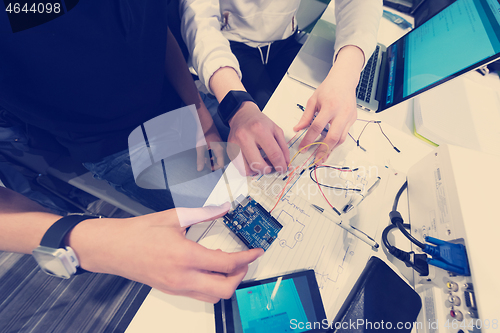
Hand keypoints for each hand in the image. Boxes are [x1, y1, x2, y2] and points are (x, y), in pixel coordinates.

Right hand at [68, 204, 263, 302]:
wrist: (112, 248)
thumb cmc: (138, 233)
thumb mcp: (174, 217)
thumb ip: (204, 213)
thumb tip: (223, 208)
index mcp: (185, 256)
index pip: (226, 264)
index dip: (246, 258)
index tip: (256, 251)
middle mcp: (183, 277)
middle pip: (224, 290)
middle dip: (240, 276)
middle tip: (244, 260)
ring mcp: (177, 287)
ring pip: (213, 297)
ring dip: (226, 282)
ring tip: (228, 263)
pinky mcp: (172, 290)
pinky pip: (199, 294)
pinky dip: (211, 284)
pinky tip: (209, 266)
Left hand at [196, 125, 225, 171]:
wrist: (205, 123)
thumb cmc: (203, 134)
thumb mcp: (200, 148)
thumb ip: (200, 159)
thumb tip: (200, 169)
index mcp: (220, 150)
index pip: (220, 165)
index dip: (213, 167)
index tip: (205, 163)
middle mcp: (223, 149)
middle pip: (220, 162)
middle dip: (212, 163)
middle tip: (203, 159)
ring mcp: (223, 146)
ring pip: (219, 158)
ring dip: (212, 159)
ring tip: (204, 155)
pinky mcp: (221, 145)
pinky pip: (219, 153)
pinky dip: (213, 155)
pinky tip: (207, 152)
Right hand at [227, 102, 289, 174]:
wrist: (242, 114)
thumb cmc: (259, 122)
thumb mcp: (276, 130)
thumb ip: (283, 147)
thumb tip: (286, 163)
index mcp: (259, 129)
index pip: (273, 153)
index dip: (280, 164)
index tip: (282, 169)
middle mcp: (245, 137)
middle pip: (258, 164)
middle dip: (268, 170)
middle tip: (272, 167)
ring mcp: (235, 144)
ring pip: (247, 169)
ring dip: (258, 171)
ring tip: (262, 164)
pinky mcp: (230, 150)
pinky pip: (240, 168)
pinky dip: (249, 169)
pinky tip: (254, 162)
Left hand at [293, 46, 363, 161]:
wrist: (344, 81)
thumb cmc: (328, 89)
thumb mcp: (313, 100)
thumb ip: (306, 117)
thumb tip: (297, 129)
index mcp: (329, 107)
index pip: (317, 127)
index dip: (309, 139)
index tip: (302, 147)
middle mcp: (341, 113)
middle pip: (332, 137)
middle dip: (323, 150)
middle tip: (316, 160)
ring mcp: (349, 117)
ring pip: (341, 139)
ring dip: (331, 149)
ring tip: (322, 157)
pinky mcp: (353, 120)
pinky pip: (345, 135)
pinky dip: (336, 143)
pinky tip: (329, 147)